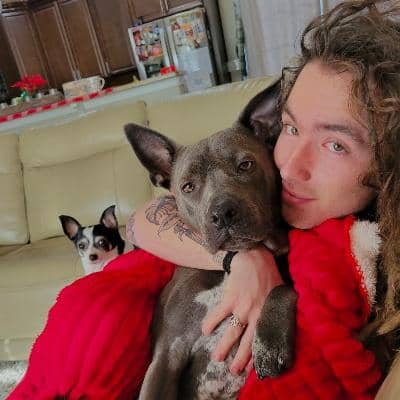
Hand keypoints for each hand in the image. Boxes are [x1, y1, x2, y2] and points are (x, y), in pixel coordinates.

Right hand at [201, 246, 282, 374]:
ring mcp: (242, 307)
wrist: (254, 258)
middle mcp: (256, 315)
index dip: (257, 355)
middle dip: (240, 359)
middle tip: (233, 371)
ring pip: (232, 333)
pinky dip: (211, 323)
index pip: (263, 340)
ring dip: (224, 347)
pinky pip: (218, 314)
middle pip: (248, 342)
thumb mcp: (280, 294)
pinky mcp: (230, 298)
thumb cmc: (269, 275)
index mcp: (268, 315)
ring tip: (217, 358)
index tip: (251, 368)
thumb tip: (280, 323)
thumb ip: (278, 309)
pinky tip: (205, 330)